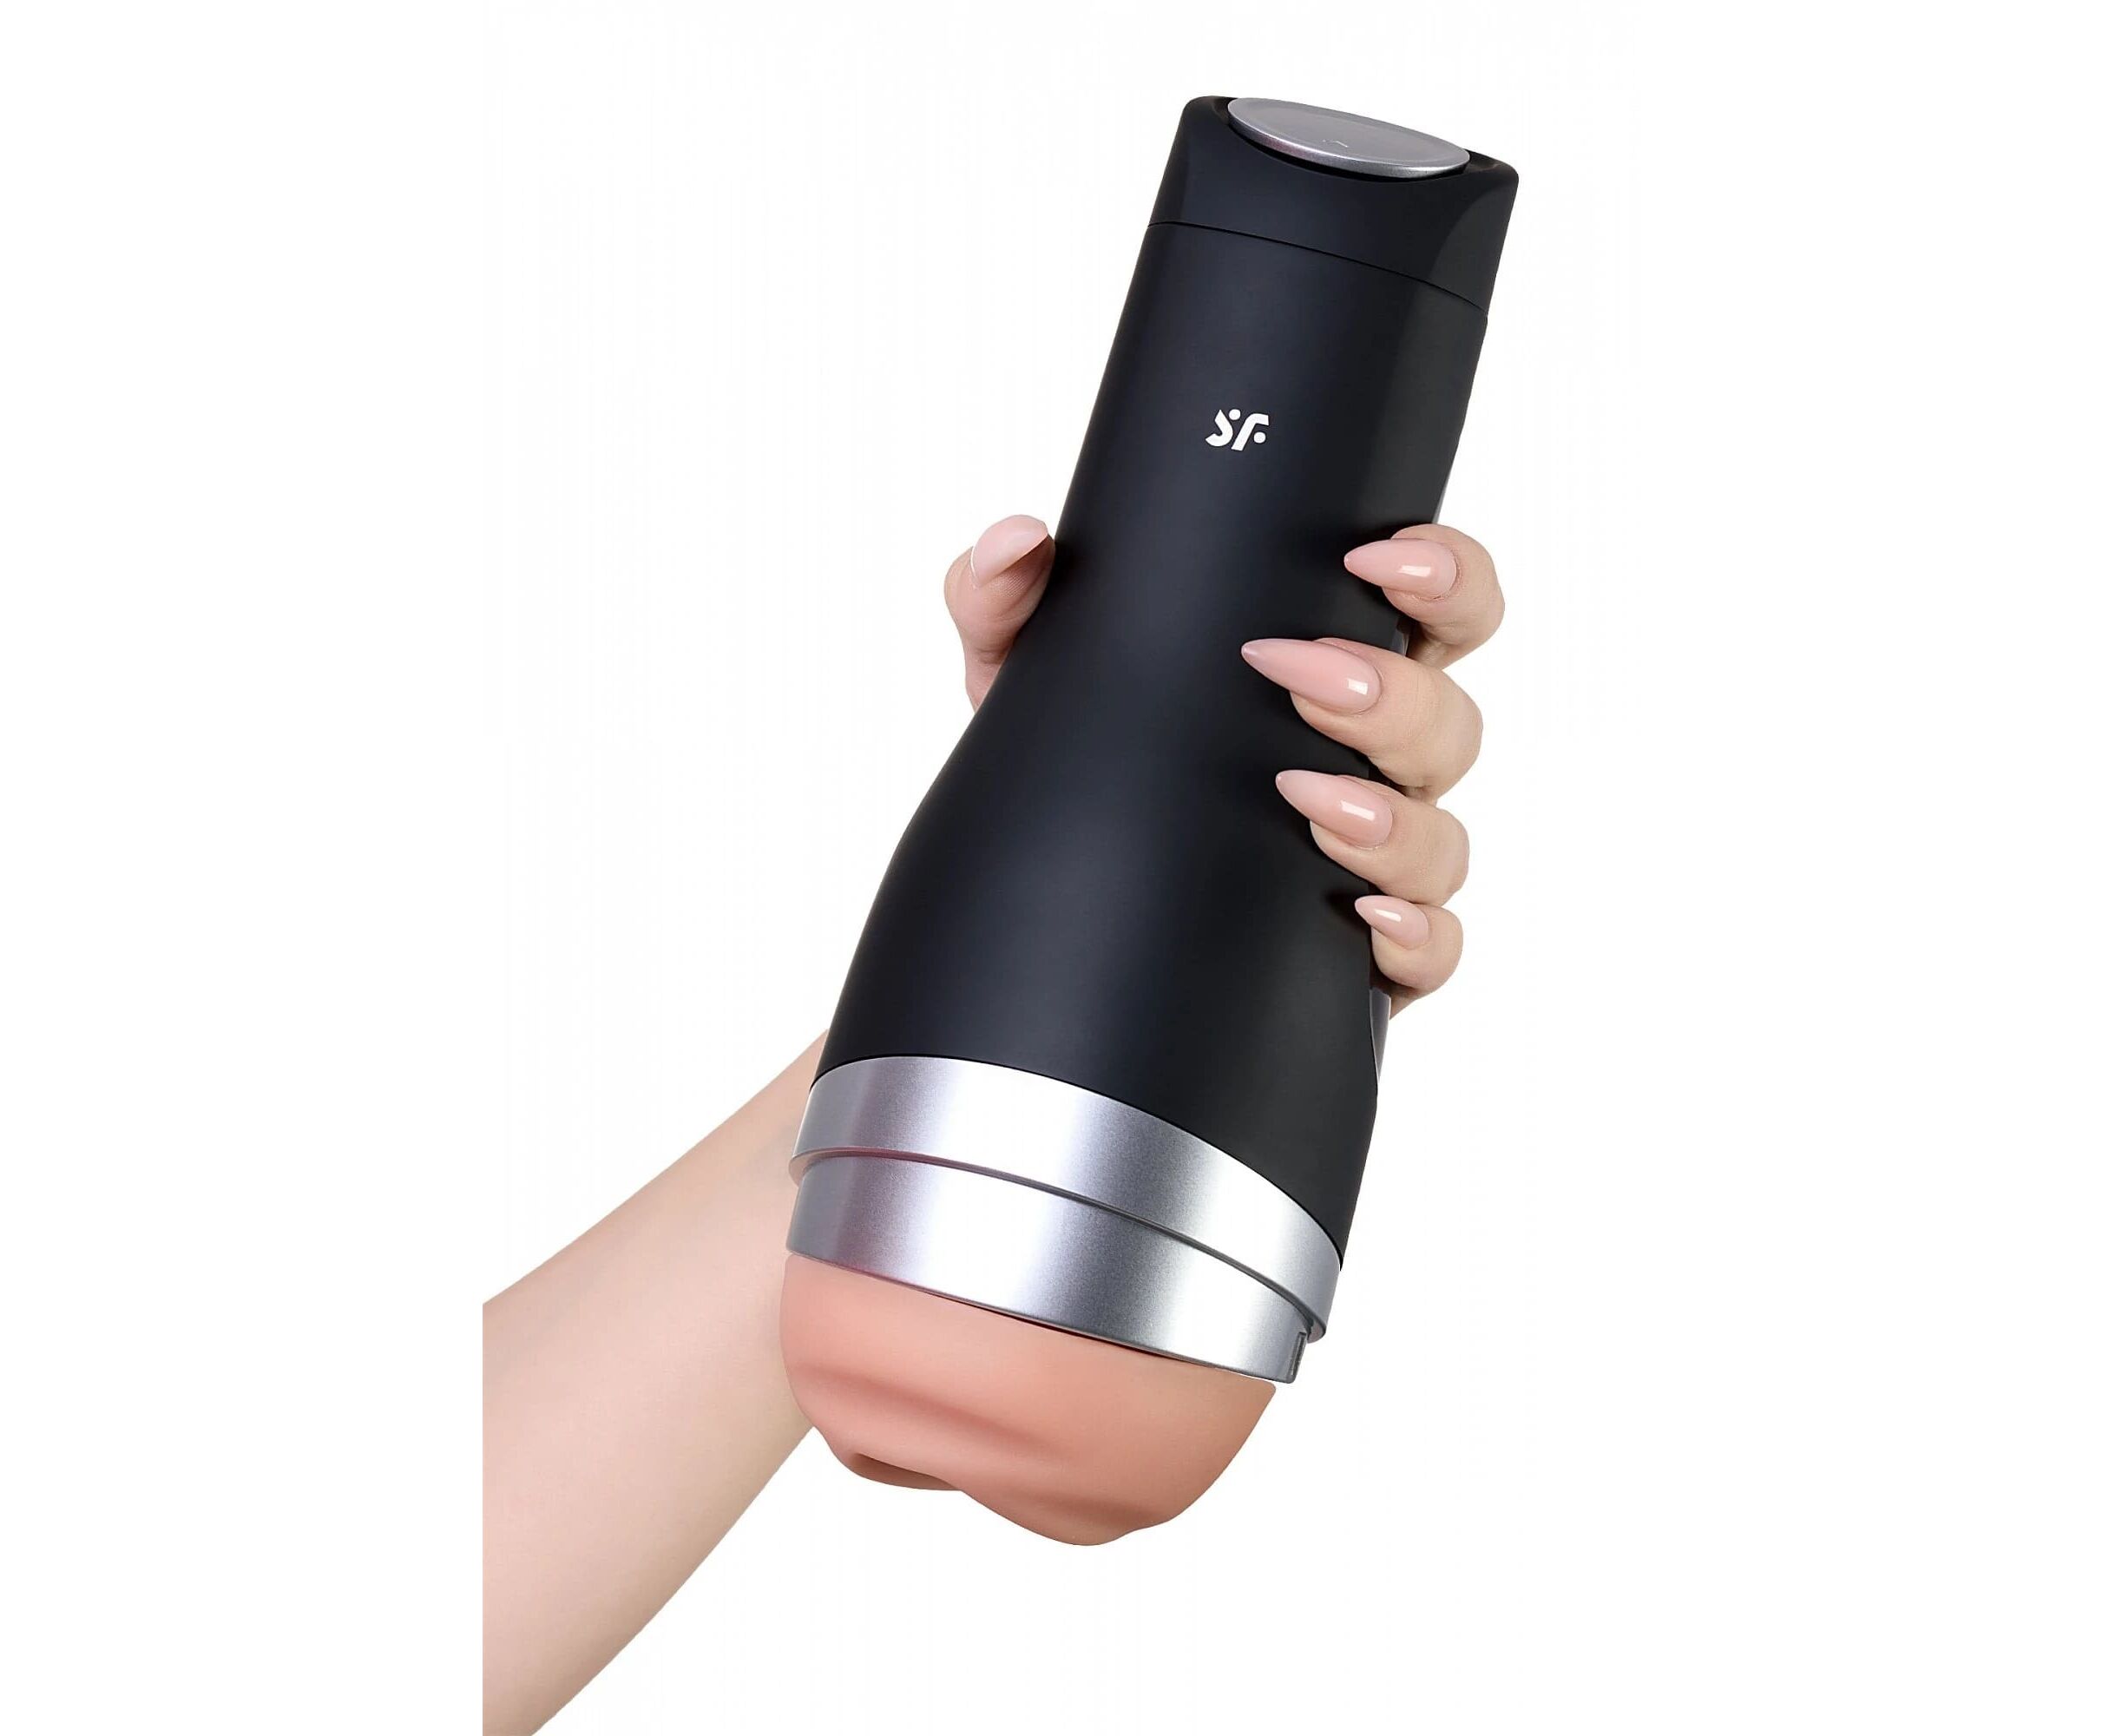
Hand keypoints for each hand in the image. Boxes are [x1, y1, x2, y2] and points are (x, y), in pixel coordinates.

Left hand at [943, 516, 1501, 1009]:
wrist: (1031, 904)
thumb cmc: (1062, 763)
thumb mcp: (1020, 670)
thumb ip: (1003, 591)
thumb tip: (1018, 539)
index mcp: (1324, 672)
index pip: (1436, 607)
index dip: (1444, 573)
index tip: (1377, 558)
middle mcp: (1366, 763)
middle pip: (1448, 721)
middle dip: (1392, 694)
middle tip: (1296, 676)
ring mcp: (1369, 861)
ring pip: (1442, 838)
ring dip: (1392, 816)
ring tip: (1303, 795)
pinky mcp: (1353, 956)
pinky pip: (1431, 952)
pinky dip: (1419, 936)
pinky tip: (1365, 916)